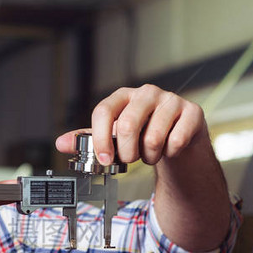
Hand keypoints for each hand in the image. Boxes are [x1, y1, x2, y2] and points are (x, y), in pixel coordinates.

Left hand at [55, 84, 208, 165]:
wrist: (178, 138)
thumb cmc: (143, 134)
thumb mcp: (114, 136)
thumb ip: (88, 140)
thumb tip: (60, 143)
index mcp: (123, 96)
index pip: (104, 111)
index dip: (101, 138)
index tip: (104, 159)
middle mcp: (147, 93)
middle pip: (127, 125)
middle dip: (126, 152)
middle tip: (130, 159)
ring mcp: (171, 101)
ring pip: (153, 137)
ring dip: (149, 156)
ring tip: (150, 154)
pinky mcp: (192, 112)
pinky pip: (176, 141)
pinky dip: (170, 154)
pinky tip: (169, 148)